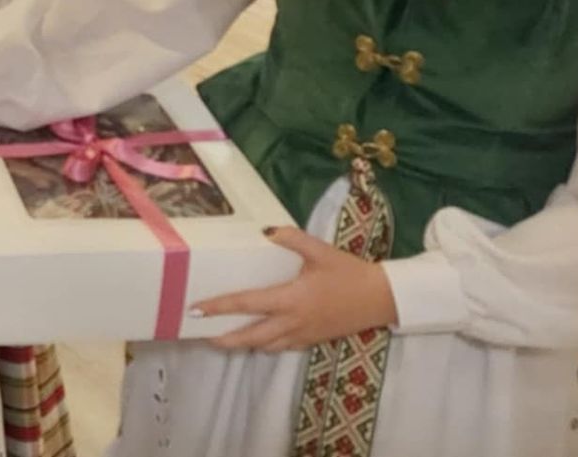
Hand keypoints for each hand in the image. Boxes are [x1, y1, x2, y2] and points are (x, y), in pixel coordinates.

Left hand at [197, 227, 398, 352]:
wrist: (381, 299)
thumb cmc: (349, 273)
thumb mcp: (321, 251)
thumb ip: (293, 238)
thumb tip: (267, 230)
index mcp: (290, 299)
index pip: (247, 304)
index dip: (220, 307)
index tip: (197, 309)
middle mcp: (292, 321)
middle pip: (251, 336)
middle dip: (224, 338)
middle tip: (201, 334)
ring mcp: (302, 334)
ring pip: (266, 346)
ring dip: (243, 344)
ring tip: (224, 338)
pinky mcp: (312, 340)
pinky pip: (283, 347)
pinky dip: (266, 345)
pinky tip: (259, 339)